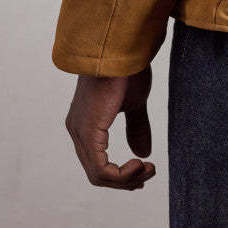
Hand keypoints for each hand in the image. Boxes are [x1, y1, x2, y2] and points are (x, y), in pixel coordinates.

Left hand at [64, 64, 156, 188]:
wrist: (122, 48)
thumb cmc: (127, 68)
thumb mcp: (134, 102)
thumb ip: (136, 126)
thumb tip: (142, 153)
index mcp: (86, 123)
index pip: (98, 162)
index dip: (121, 173)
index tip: (145, 169)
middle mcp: (77, 130)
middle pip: (97, 173)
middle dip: (126, 180)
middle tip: (150, 172)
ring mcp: (80, 132)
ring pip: (98, 175)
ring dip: (126, 179)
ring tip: (148, 169)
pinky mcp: (88, 132)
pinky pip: (100, 169)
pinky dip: (121, 174)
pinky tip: (138, 164)